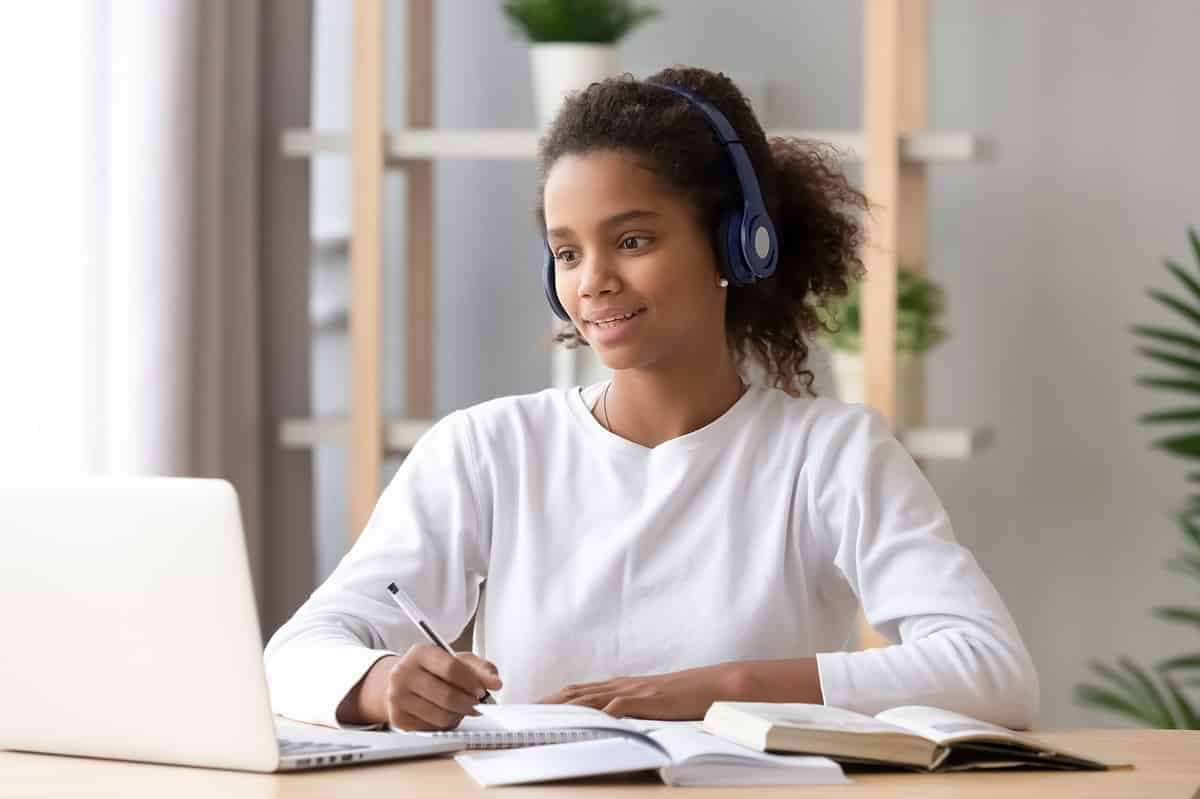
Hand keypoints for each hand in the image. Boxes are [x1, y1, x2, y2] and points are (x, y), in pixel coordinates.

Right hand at [341, 644, 502, 729]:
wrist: (400, 682)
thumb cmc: (432, 670)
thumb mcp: (456, 660)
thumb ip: (479, 668)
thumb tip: (495, 682)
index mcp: (420, 653)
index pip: (451, 668)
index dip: (472, 683)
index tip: (483, 691)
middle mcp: (403, 673)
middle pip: (447, 695)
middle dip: (469, 704)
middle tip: (477, 705)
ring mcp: (397, 697)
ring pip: (440, 716)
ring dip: (458, 716)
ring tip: (461, 709)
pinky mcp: (398, 718)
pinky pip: (431, 728)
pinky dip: (444, 725)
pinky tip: (445, 715)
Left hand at [534, 663, 743, 719]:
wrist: (710, 685)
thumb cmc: (682, 697)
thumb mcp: (649, 702)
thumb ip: (628, 708)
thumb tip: (609, 719)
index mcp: (620, 687)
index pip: (579, 692)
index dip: (554, 699)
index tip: (531, 707)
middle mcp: (620, 686)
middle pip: (575, 693)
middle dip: (548, 703)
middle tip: (523, 713)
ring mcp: (631, 692)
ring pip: (589, 698)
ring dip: (563, 707)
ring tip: (540, 717)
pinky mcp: (645, 701)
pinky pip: (616, 708)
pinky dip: (598, 715)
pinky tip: (584, 722)